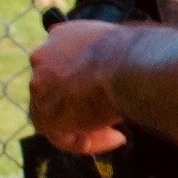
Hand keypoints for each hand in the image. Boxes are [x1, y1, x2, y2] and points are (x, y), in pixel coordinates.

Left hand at [27, 16, 135, 152]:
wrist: (130, 64)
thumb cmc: (138, 51)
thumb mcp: (120, 44)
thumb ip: (108, 56)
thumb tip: (122, 70)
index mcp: (60, 35)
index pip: (62, 63)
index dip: (82, 83)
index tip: (105, 92)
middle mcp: (42, 57)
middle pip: (56, 91)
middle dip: (81, 106)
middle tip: (110, 117)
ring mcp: (39, 86)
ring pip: (57, 115)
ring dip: (87, 127)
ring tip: (118, 133)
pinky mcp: (46, 115)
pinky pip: (61, 136)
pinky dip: (87, 142)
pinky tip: (116, 138)